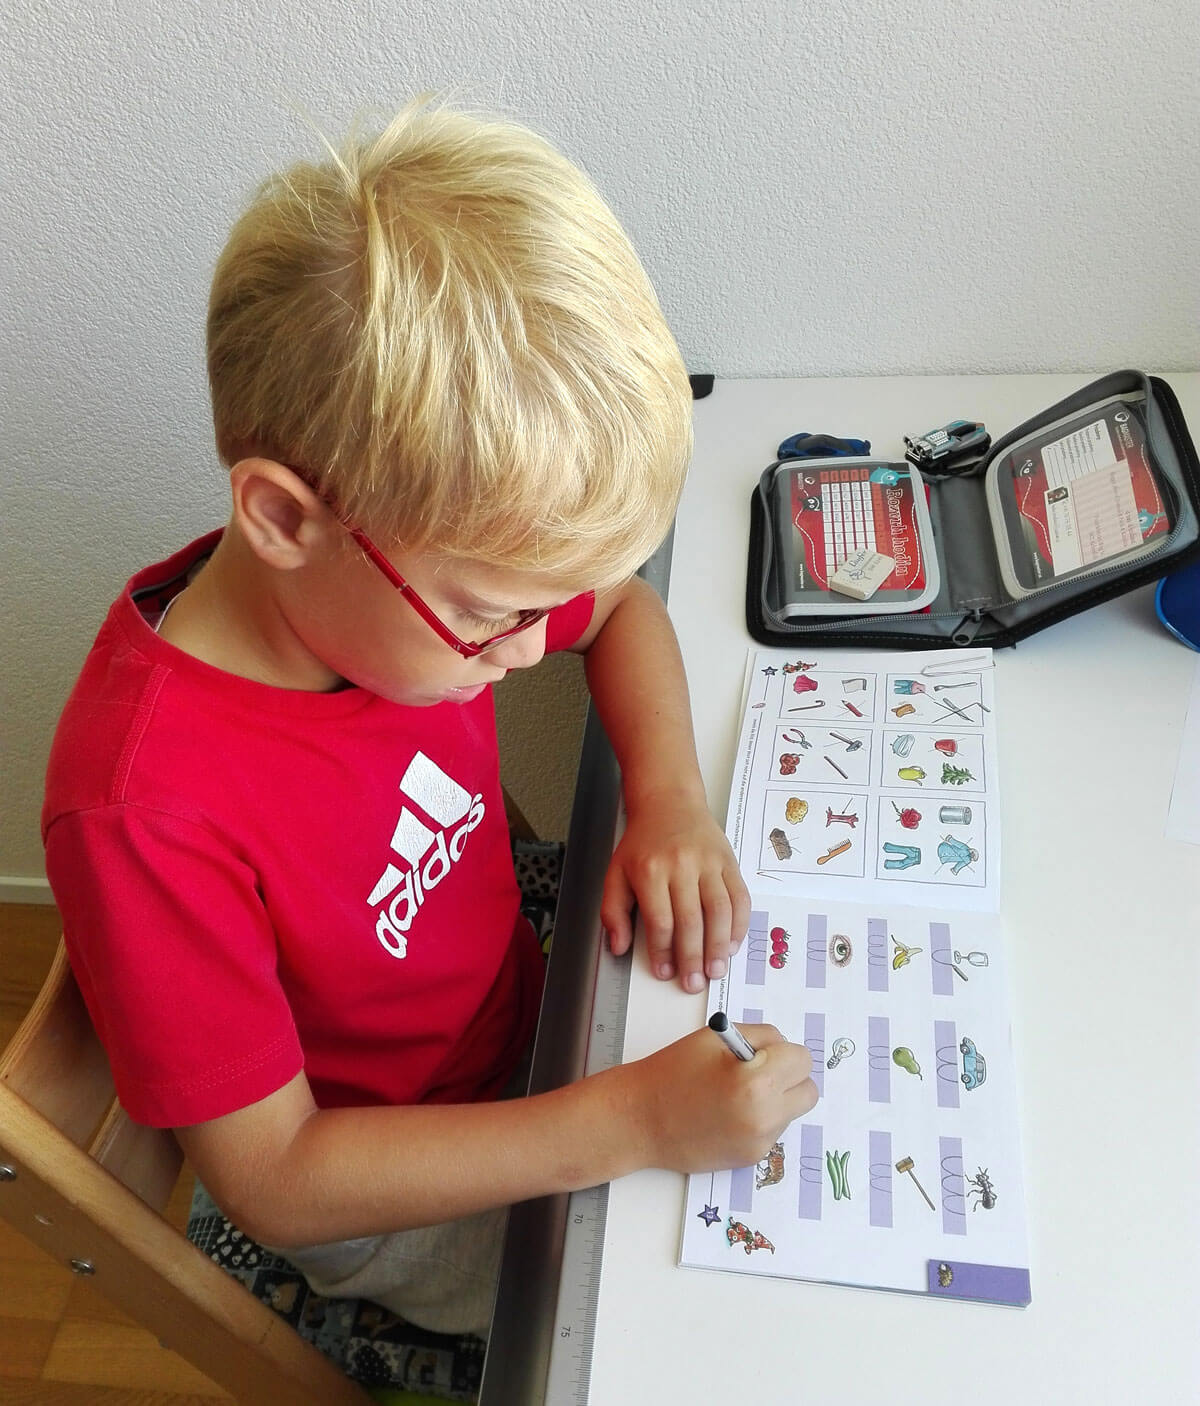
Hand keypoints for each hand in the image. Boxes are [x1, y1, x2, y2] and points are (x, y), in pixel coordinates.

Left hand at [601, 792, 750, 993]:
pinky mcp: (728, 861)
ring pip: (719, 911)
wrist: (669, 802)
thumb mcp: (616, 873)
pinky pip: (740, 897)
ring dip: (719, 946)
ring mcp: (709, 863)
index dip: (663, 952)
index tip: (665, 973)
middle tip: (694, 983)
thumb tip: (618, 947)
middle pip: (691, 920)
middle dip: (693, 957)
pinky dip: (739, 925)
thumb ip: (613, 912)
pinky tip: (732, 944)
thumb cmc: (642, 843)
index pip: (660, 920)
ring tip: (716, 970)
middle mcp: (682, 865)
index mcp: (650, 870)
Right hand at [619, 1024, 817, 1172]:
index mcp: (757, 1081)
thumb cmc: (674, 1072)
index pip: (802, 1060)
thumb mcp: (716, 1038)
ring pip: (791, 1111)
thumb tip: (783, 1049)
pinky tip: (728, 1113)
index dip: (783, 1052)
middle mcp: (765, 1116)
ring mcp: (759, 1141)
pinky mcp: (751, 1158)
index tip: (764, 1052)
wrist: (641, 1119)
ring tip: (738, 1093)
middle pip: (808, 1091)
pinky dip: (760, 1119)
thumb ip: (759, 1037)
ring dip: (776, 1099)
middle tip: (760, 1071)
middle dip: (789, 1077)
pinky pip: (773, 1130)